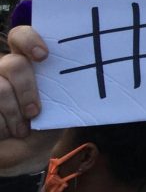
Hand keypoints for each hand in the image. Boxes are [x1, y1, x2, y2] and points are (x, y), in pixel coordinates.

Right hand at [0, 26, 59, 175]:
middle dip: (27, 90)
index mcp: (25, 62)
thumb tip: (91, 75)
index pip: (20, 35)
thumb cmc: (45, 124)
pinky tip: (6, 132)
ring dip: (13, 114)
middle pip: (13, 64)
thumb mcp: (61, 105)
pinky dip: (1, 125)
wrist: (24, 156)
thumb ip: (68, 87)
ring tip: (21, 128)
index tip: (43, 57)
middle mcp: (3, 68)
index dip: (29, 40)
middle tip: (35, 111)